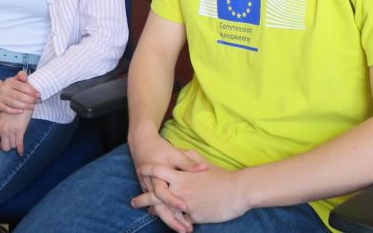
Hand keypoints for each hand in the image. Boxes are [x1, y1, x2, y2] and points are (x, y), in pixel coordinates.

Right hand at [0, 71, 40, 113]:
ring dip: (25, 106)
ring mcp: (0, 97)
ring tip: (33, 106)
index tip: (39, 95)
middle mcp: (4, 89)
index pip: (22, 86)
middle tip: (38, 101)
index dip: (31, 91)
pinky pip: (6, 109)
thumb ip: (22, 75)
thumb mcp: (15, 79)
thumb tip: (25, 78)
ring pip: (14, 103)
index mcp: (9, 82)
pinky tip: (22, 111)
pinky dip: (14, 111)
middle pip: (19, 96)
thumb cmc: (11, 86)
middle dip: (30, 99)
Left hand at [0, 108, 33, 155]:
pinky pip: (19, 144)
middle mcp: (3, 130)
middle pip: (4, 147)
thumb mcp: (2, 117)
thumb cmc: (12, 109)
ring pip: (12, 146)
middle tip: (11, 142)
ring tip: (16, 141)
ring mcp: (11, 130)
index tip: (1, 143)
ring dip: (15, 145)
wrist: (21, 101)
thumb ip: (0, 126)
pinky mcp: (20, 130)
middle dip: (8, 146)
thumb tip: (1, 136)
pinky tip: (21, 152)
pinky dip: (21, 150)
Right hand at [128, 132, 207, 231]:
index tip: (185, 207)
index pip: (162, 192)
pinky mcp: (150, 192)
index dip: (172, 200)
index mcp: (156, 175)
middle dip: (172, 220)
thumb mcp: (175, 153)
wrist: (141, 145)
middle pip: (158, 207)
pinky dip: (168, 215)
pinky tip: (179, 224)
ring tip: (185, 230)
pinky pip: (158, 206)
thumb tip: (204, 168)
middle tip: (186, 230)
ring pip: (158, 209)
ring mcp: (149, 190)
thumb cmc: (160, 149)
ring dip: (171, 221)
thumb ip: (188, 163)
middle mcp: (150, 185)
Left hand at [132, 160, 249, 224]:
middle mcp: (179, 190)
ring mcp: (185, 205)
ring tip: (150, 213)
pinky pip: (179, 219)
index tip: (140, 170)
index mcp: (180, 175)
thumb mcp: (202, 162)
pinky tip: (170, 222)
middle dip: (142, 199)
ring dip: (156, 212)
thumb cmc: (221, 176)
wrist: (238, 191)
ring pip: (164, 210)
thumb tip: (179, 151)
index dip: (147, 170)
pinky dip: (173, 220)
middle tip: (133, 203)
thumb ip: (187, 158)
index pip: (156, 171)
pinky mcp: (193, 217)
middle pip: (154, 195)